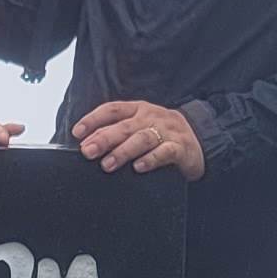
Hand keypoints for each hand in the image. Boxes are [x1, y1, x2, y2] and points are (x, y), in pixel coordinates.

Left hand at [73, 98, 204, 179]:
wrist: (199, 142)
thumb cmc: (161, 136)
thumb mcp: (140, 127)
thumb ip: (118, 132)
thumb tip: (87, 143)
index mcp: (138, 110)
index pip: (112, 110)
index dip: (93, 119)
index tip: (77, 132)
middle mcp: (151, 117)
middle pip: (125, 126)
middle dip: (104, 138)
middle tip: (87, 151)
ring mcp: (167, 131)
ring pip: (142, 139)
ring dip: (123, 151)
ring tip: (107, 164)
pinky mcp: (180, 147)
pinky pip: (165, 152)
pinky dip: (151, 159)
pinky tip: (138, 168)